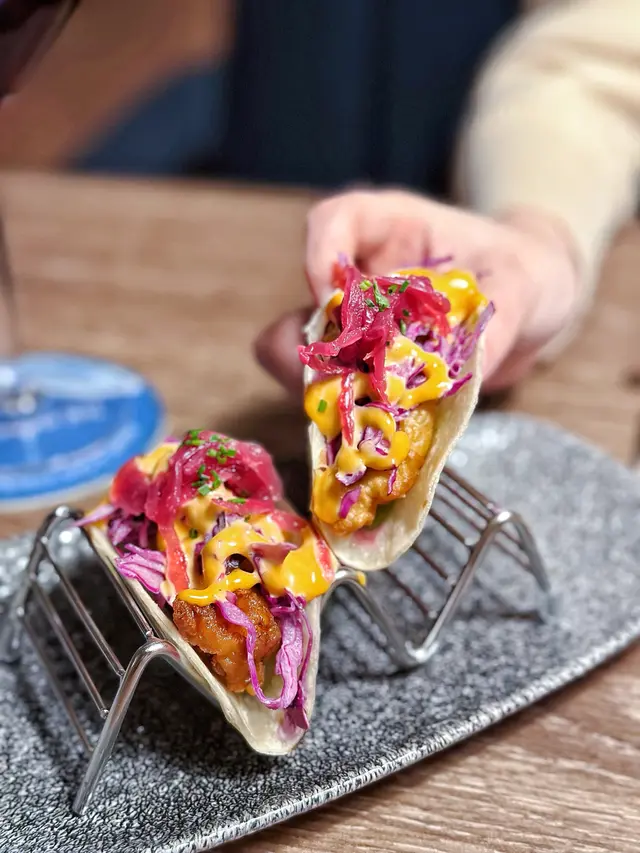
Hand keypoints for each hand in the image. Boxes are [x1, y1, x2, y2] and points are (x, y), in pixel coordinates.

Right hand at [254, 189, 580, 393]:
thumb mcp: (525, 282)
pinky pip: (340, 392)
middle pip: (310, 304)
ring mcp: (362, 327)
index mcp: (392, 230)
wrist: (534, 308)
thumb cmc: (526, 272)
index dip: (321, 256)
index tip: (335, 299)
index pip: (333, 222)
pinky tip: (373, 427)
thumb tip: (471, 361)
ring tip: (355, 413)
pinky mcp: (372, 369)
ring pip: (312, 355)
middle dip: (319, 348)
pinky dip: (347, 414)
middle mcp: (364, 277)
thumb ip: (501, 314)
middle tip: (346, 382)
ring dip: (325, 387)